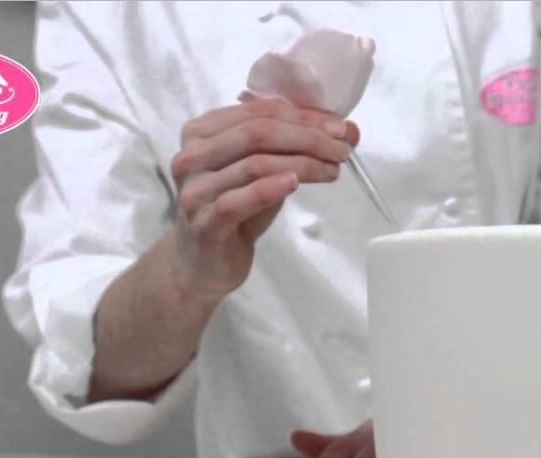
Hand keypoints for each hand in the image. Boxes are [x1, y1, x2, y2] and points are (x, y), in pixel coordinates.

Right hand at [169, 99, 359, 301]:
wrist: (205, 262)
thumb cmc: (237, 210)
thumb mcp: (266, 171)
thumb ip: (296, 146)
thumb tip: (349, 130)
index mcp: (202, 131)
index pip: (257, 111)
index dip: (302, 116)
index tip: (338, 128)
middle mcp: (191, 155)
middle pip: (257, 133)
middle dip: (307, 138)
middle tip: (342, 150)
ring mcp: (194, 190)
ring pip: (254, 164)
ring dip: (301, 164)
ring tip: (332, 171)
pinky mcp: (203, 223)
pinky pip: (238, 201)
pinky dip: (270, 189)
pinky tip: (294, 184)